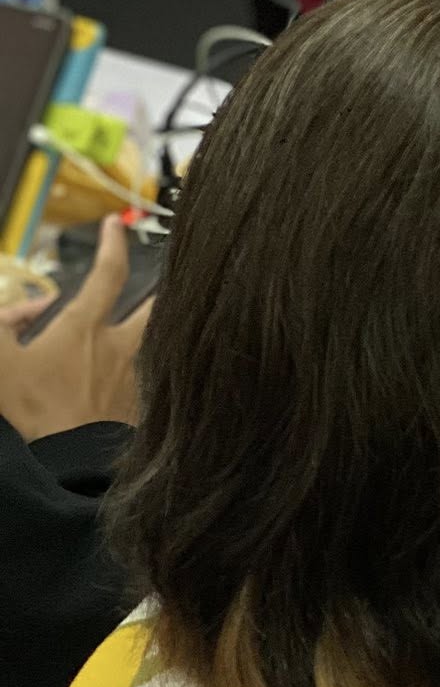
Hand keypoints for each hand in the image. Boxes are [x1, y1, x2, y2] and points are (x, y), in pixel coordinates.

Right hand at [0, 216, 151, 442]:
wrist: (70, 462)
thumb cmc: (34, 410)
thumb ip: (4, 321)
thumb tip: (25, 306)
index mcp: (85, 329)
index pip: (107, 274)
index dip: (113, 244)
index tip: (114, 224)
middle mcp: (121, 348)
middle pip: (158, 306)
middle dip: (167, 286)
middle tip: (175, 272)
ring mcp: (137, 376)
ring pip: (157, 340)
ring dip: (161, 326)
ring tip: (168, 316)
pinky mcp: (143, 404)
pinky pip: (152, 375)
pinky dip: (151, 366)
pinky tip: (153, 369)